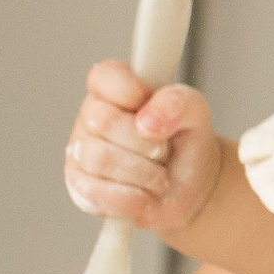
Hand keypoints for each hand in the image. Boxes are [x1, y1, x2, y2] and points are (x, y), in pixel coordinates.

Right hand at [64, 63, 221, 241]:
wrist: (188, 186)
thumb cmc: (184, 140)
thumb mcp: (194, 112)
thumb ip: (177, 102)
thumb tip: (148, 120)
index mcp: (113, 87)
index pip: (104, 76)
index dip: (131, 91)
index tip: (152, 105)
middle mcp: (90, 116)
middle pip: (103, 121)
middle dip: (146, 142)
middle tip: (164, 149)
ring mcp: (79, 152)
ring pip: (100, 159)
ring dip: (144, 173)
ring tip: (159, 173)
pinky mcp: (79, 187)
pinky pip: (99, 193)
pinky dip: (134, 197)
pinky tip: (146, 192)